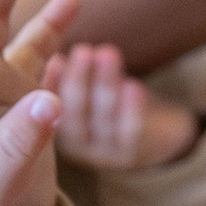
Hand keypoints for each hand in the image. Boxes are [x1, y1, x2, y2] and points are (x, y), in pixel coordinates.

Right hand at [41, 38, 197, 173]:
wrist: (156, 133)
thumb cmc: (115, 102)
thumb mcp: (91, 86)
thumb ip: (73, 74)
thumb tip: (55, 60)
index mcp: (57, 127)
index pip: (49, 107)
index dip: (52, 82)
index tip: (55, 59)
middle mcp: (76, 144)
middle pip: (73, 114)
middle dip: (78, 80)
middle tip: (82, 51)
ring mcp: (103, 153)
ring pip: (102, 119)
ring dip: (105, 85)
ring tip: (108, 55)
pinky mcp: (130, 154)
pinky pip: (130, 132)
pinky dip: (131, 109)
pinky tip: (132, 85)